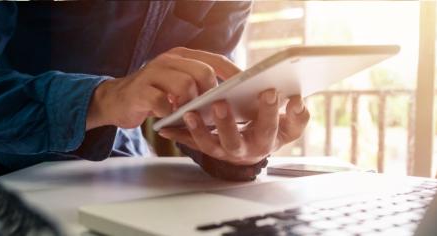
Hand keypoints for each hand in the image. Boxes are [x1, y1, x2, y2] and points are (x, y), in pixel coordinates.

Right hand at [86, 47, 239, 129]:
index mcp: (183, 57)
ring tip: (189, 115)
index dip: (234, 75)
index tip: (250, 89)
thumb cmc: (156, 95)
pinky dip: (170, 113)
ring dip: (191, 105)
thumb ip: (200, 86)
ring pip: (184, 85)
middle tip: (211, 110)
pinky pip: (162, 102)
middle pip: (203, 72)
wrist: (117, 100)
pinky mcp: (140, 91)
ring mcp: (153, 73)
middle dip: (211, 93)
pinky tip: (169, 117)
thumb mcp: (179, 85)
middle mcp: (169, 60)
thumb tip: (232, 100)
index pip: (216, 60)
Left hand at [158, 90, 309, 165]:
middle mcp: (242, 151)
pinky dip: (178, 135)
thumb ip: (298, 116)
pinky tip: (165, 127)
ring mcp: (222, 151)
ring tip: (188, 113)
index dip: (269, 111)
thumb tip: (297, 101)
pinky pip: (191, 143)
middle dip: (227, 124)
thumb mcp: (290, 127)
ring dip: (198, 130)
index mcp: (265, 142)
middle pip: (233, 142)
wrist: (255, 146)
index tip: (268, 91)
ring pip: (209, 145)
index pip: (269, 127)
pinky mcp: (207, 147)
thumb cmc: (272, 131)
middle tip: (220, 103)